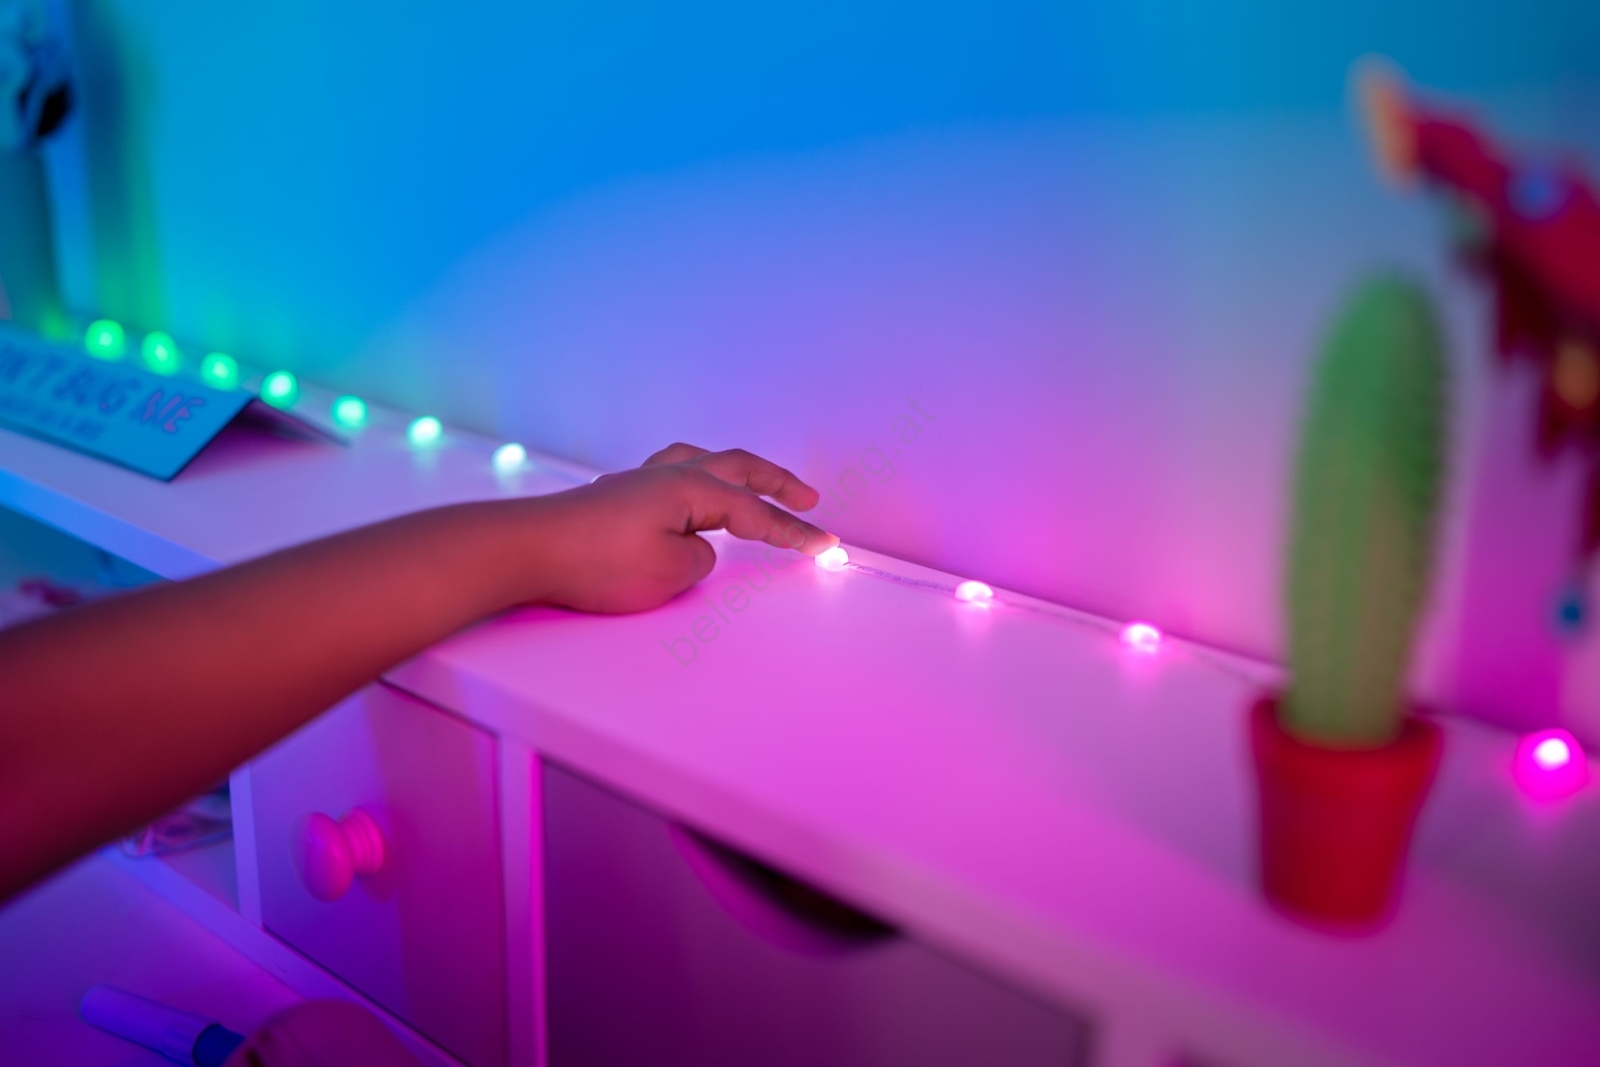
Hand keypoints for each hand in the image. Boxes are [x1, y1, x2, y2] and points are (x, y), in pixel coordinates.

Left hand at [522, 444, 836, 612]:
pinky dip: (697, 480)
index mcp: (689, 488)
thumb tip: (695, 548)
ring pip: (702, 462)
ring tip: (754, 485)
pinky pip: (672, 475)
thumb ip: (699, 559)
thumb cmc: (594, 561)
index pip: (755, 512)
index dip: (792, 532)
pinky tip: (690, 496)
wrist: (526, 551)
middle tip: (808, 498)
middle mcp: (666, 474)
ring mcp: (638, 481)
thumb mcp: (669, 572)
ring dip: (736, 472)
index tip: (824, 545)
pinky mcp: (616, 497)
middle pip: (737, 468)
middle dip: (777, 483)